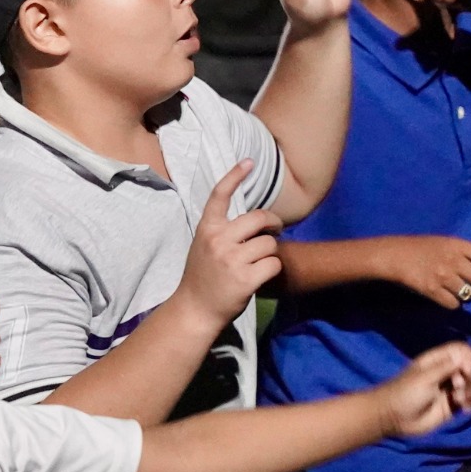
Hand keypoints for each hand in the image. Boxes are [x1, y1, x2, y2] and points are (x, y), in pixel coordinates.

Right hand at [173, 161, 283, 329]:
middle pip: (259, 218)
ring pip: (270, 243)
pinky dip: (272, 268)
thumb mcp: (204, 246)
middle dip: (273, 223)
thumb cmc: (202, 276)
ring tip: (261, 261)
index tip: (249, 162)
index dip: (235, 176)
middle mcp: (218, 240)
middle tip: (275, 230)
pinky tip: (262, 275)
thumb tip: (257, 222)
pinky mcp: (246, 278)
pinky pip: (274, 263)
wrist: (196, 309)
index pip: (220, 195)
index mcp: (207, 229)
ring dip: (271, 252)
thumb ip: (224, 232)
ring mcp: (232, 259)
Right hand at [376, 235, 470, 309]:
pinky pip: (453, 304)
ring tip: (457, 293)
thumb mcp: (441, 242)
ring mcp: (443, 276)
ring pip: (468, 294)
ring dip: (466, 297)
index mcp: (456, 245)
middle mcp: (453, 260)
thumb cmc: (416, 247)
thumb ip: (460, 252)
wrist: (393, 256)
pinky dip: (452, 304)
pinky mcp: (433, 291)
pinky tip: (445, 299)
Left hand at [377, 342, 470, 436]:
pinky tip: (466, 409)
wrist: (394, 417)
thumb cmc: (405, 393)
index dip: (469, 359)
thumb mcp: (425, 378)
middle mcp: (447, 372)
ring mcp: (451, 388)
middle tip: (459, 387)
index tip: (466, 371)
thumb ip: (446, 368)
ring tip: (459, 401)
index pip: (463, 351)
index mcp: (437, 360)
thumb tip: (467, 359)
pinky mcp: (453, 405)